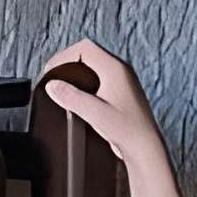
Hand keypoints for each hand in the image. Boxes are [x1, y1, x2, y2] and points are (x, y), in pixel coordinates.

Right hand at [37, 37, 157, 164]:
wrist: (145, 147)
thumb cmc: (127, 130)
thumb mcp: (95, 114)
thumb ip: (71, 97)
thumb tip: (51, 85)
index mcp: (115, 69)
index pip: (85, 48)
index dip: (63, 56)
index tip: (50, 71)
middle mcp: (121, 70)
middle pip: (89, 52)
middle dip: (67, 61)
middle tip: (52, 75)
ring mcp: (123, 79)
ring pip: (94, 64)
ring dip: (76, 70)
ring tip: (61, 83)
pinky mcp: (122, 91)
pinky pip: (100, 75)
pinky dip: (85, 80)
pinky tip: (78, 94)